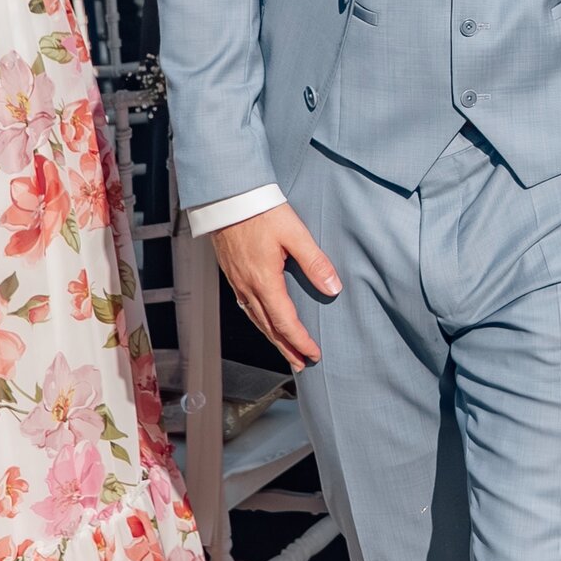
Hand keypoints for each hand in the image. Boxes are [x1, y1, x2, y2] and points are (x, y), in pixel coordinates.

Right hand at [208, 202, 345, 369]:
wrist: (227, 197)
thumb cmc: (260, 211)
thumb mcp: (295, 233)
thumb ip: (315, 262)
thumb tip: (333, 288)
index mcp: (264, 280)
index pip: (285, 321)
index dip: (300, 341)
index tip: (314, 353)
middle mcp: (247, 286)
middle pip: (269, 328)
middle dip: (286, 348)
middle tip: (301, 364)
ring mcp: (237, 281)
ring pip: (256, 320)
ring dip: (273, 338)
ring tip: (286, 350)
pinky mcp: (233, 274)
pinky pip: (246, 307)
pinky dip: (260, 322)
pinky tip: (265, 321)